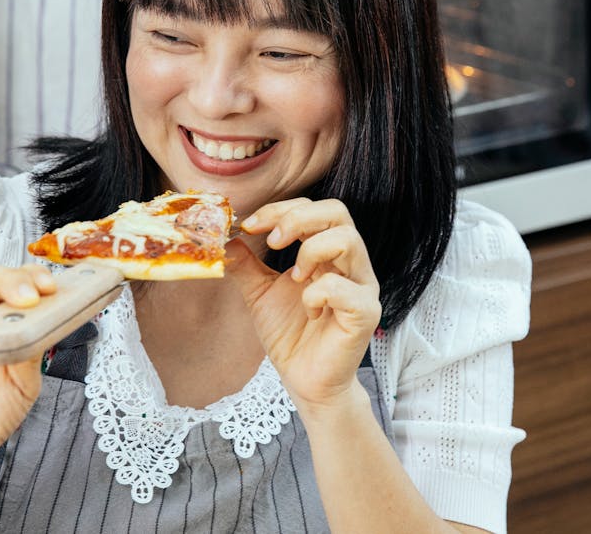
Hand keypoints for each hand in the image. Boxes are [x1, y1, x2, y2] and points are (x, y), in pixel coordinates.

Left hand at [227, 198, 381, 411]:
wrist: (305, 381)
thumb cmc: (291, 336)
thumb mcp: (260, 293)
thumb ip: (246, 264)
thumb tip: (226, 238)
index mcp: (330, 253)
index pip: (315, 209)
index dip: (280, 210)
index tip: (249, 226)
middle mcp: (351, 264)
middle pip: (337, 212)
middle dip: (296, 219)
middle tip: (271, 241)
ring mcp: (362, 287)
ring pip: (348, 240)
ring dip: (310, 252)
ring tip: (294, 279)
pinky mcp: (365, 313)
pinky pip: (342, 288)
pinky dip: (316, 294)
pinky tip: (309, 312)